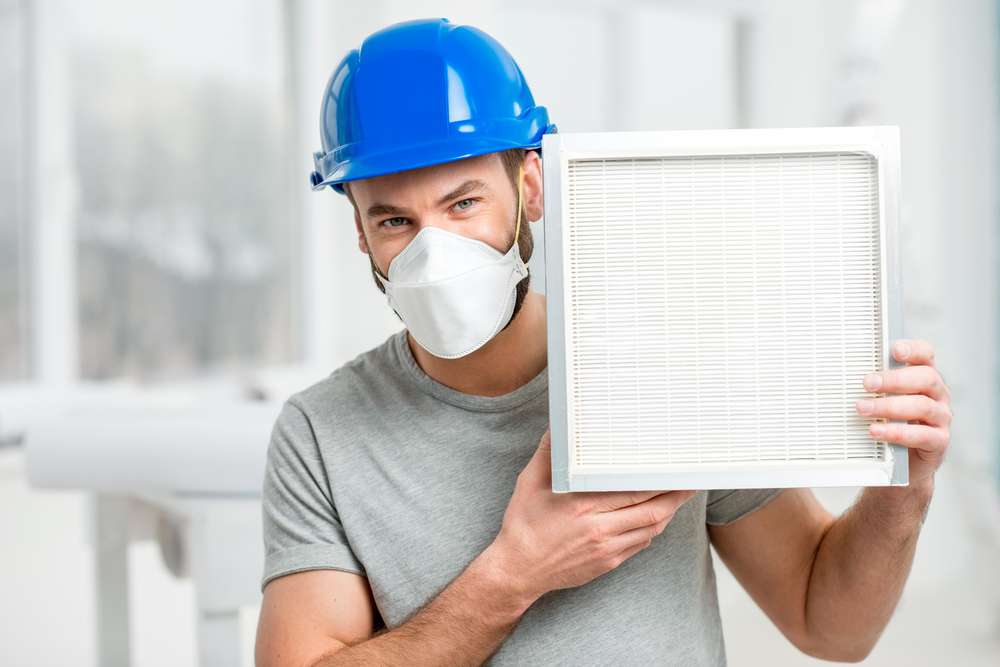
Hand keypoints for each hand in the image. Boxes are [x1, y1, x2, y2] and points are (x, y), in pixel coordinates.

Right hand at [488, 428, 697, 605]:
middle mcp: (600, 528)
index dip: (660, 480)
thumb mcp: (530, 483)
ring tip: (679, 497)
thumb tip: (556, 426)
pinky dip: (652, 529)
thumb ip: (549, 453)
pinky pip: (640, 544)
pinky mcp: (608, 562)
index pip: (634, 490)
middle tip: (692, 482)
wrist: (518, 570)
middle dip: (676, 496)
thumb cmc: (523, 524)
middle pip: (653, 511)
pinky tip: (655, 517)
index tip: (673, 468)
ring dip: (668, 512)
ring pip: (651, 529)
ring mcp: (607, 548)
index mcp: (584, 505)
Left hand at [855, 339, 951, 488]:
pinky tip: (876, 431)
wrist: (906, 461)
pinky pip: (922, 435)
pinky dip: (896, 433)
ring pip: (922, 406)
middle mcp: (937, 394)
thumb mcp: (884, 399)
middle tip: (867, 383)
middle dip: (894, 380)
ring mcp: (941, 417)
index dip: (913, 350)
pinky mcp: (939, 441)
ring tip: (863, 409)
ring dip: (889, 406)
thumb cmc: (893, 422)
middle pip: (925, 378)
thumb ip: (874, 386)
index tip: (894, 350)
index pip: (926, 355)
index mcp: (924, 377)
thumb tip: (841, 376)